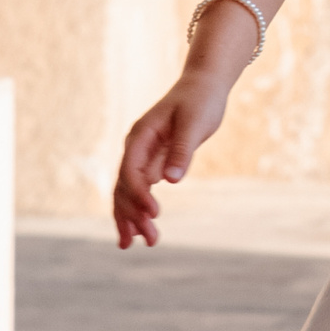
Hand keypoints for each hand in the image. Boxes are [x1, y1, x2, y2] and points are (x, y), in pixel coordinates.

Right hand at [111, 74, 230, 247]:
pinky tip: (141, 229)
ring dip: (132, 217)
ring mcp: (142, 156)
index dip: (139, 195)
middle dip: (133, 214)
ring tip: (141, 244)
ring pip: (128, 192)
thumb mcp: (195, 123)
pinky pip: (140, 189)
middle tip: (150, 241)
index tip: (154, 214)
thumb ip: (182, 151)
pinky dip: (139, 209)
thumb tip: (171, 181)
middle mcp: (135, 148)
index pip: (131, 171)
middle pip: (125, 187)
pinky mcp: (154, 162)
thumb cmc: (200, 101)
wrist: (204, 86)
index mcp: (140, 136)